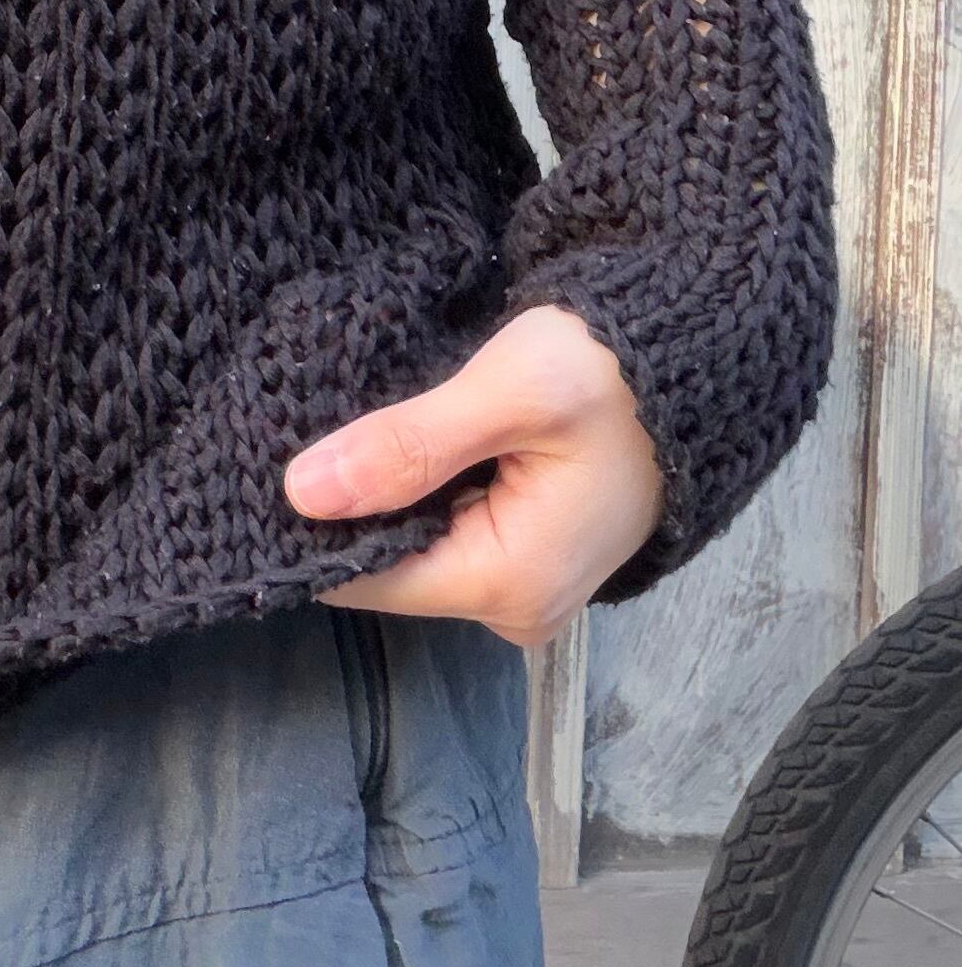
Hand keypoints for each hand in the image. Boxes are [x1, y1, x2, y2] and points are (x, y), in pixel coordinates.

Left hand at [281, 303, 665, 648]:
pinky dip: (416, 489)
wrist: (696, 359)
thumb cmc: (610, 372)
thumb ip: (408, 445)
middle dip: (347, 505)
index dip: (313, 526)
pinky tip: (393, 441)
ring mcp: (526, 585)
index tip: (270, 462)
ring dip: (381, 492)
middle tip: (300, 427)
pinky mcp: (529, 552)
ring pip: (413, 546)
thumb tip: (304, 492)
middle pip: (388, 567)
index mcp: (510, 585)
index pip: (365, 581)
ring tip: (338, 426)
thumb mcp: (508, 393)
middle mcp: (517, 607)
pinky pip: (445, 530)